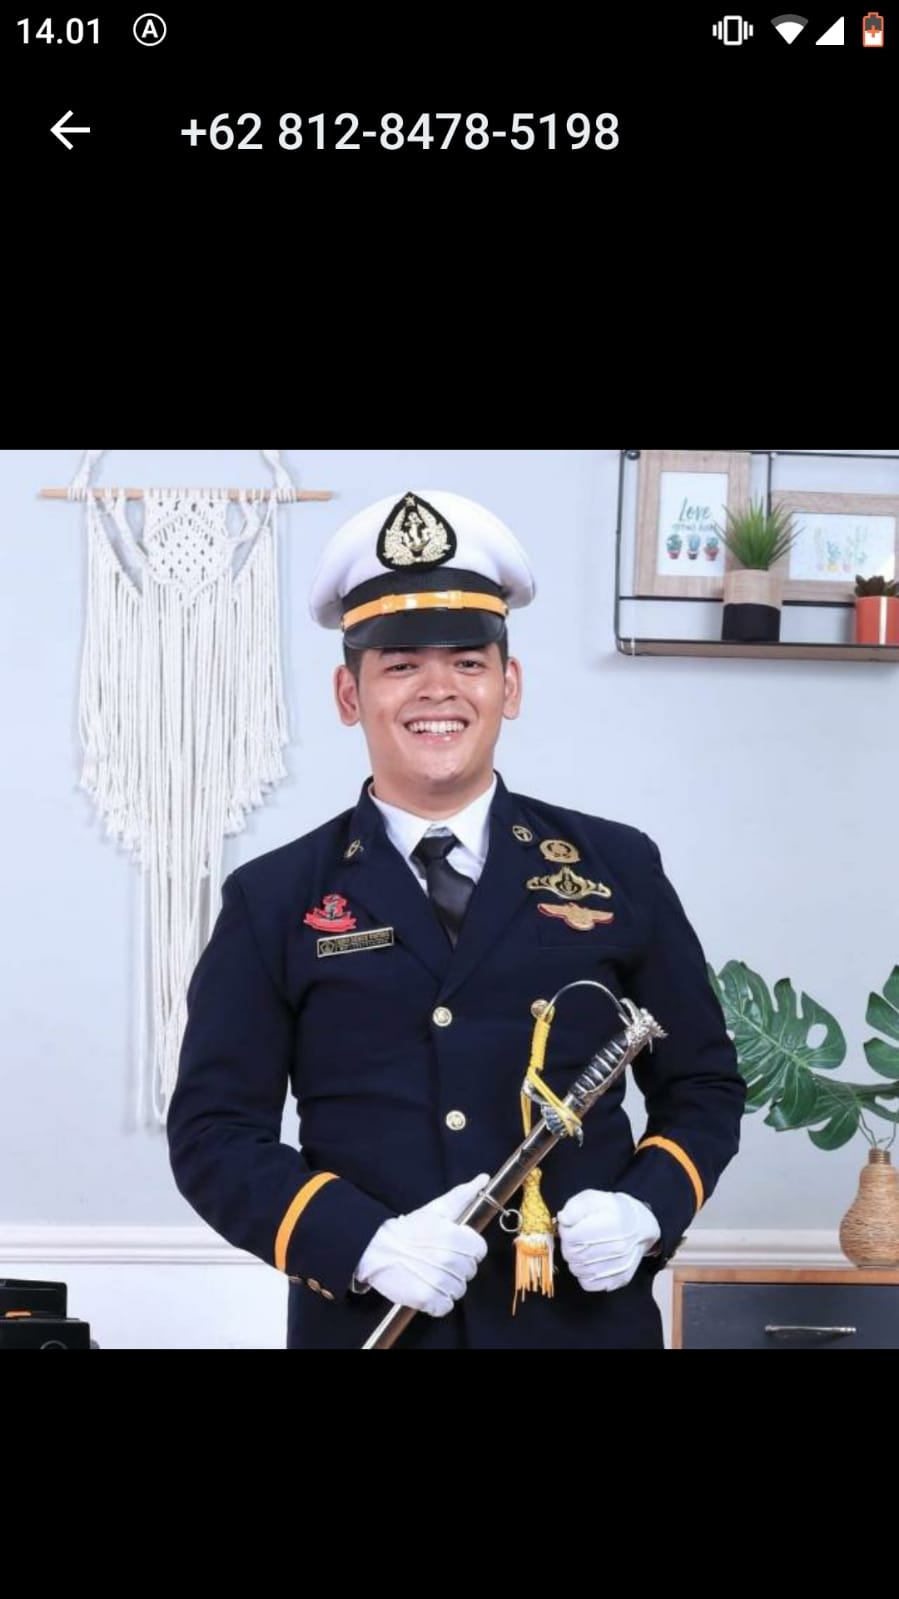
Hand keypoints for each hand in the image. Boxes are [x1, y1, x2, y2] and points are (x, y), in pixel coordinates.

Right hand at [355, 1173, 489, 1316]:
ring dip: (448, 1284)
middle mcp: (450, 1261)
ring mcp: (439, 1282)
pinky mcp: (427, 1300)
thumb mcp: (436, 1209)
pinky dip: (438, 1301)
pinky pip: (445, 1306)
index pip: (479, 1250)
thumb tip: (483, 1178)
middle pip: (469, 1271)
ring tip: (431, 1273)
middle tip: (438, 1259)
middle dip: (457, 1266)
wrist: (376, 1249)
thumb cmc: (408, 1228)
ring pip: (459, 1289)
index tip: (454, 1246)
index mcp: (456, 1237)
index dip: (467, 1248)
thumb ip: (463, 1195)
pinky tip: (427, 1287)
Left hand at [557, 1190, 660, 1292]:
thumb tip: (564, 1220)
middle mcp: (619, 1247)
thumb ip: (576, 1206)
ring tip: (582, 1249)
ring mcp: (620, 1265)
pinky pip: (589, 1284)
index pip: (572, 1238)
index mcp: (613, 1224)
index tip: (569, 1227)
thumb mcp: (595, 1198)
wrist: (640, 1227)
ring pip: (579, 1270)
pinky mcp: (619, 1279)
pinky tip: (589, 1262)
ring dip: (574, 1260)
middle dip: (568, 1246)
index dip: (565, 1232)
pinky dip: (584, 1274)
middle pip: (574, 1255)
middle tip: (574, 1238)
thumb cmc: (614, 1211)